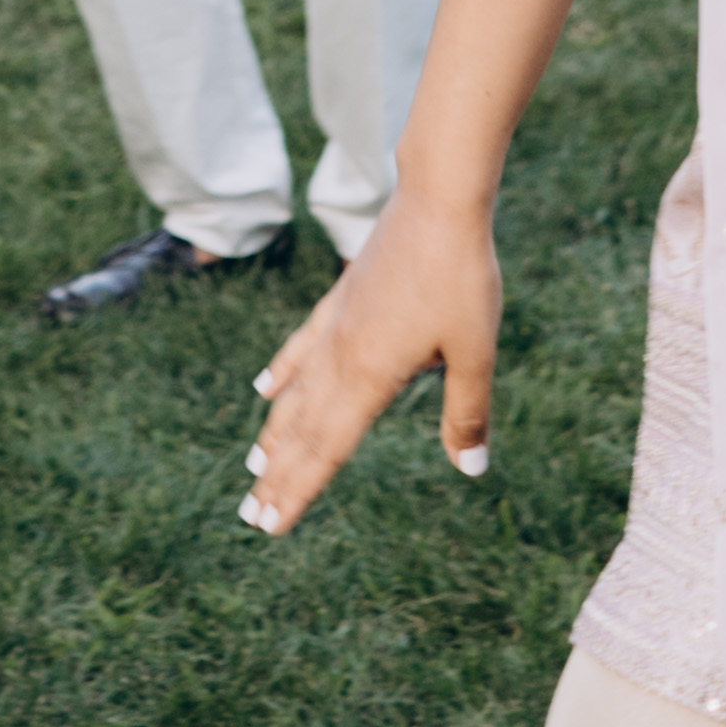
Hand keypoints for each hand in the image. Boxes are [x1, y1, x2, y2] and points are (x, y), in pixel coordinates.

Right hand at [245, 187, 498, 532]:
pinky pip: (302, 348)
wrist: (437, 200)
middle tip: (250, 515)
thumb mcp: (475, 351)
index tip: (269, 526)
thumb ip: (467, 412)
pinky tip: (265, 386)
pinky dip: (282, 371)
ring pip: (295, 392)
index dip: (299, 491)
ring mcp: (335, 325)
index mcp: (369, 376)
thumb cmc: (461, 275)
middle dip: (278, 475)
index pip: (327, 449)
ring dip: (275, 432)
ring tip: (253, 464)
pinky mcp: (341, 299)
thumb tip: (470, 468)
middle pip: (302, 429)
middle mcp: (341, 357)